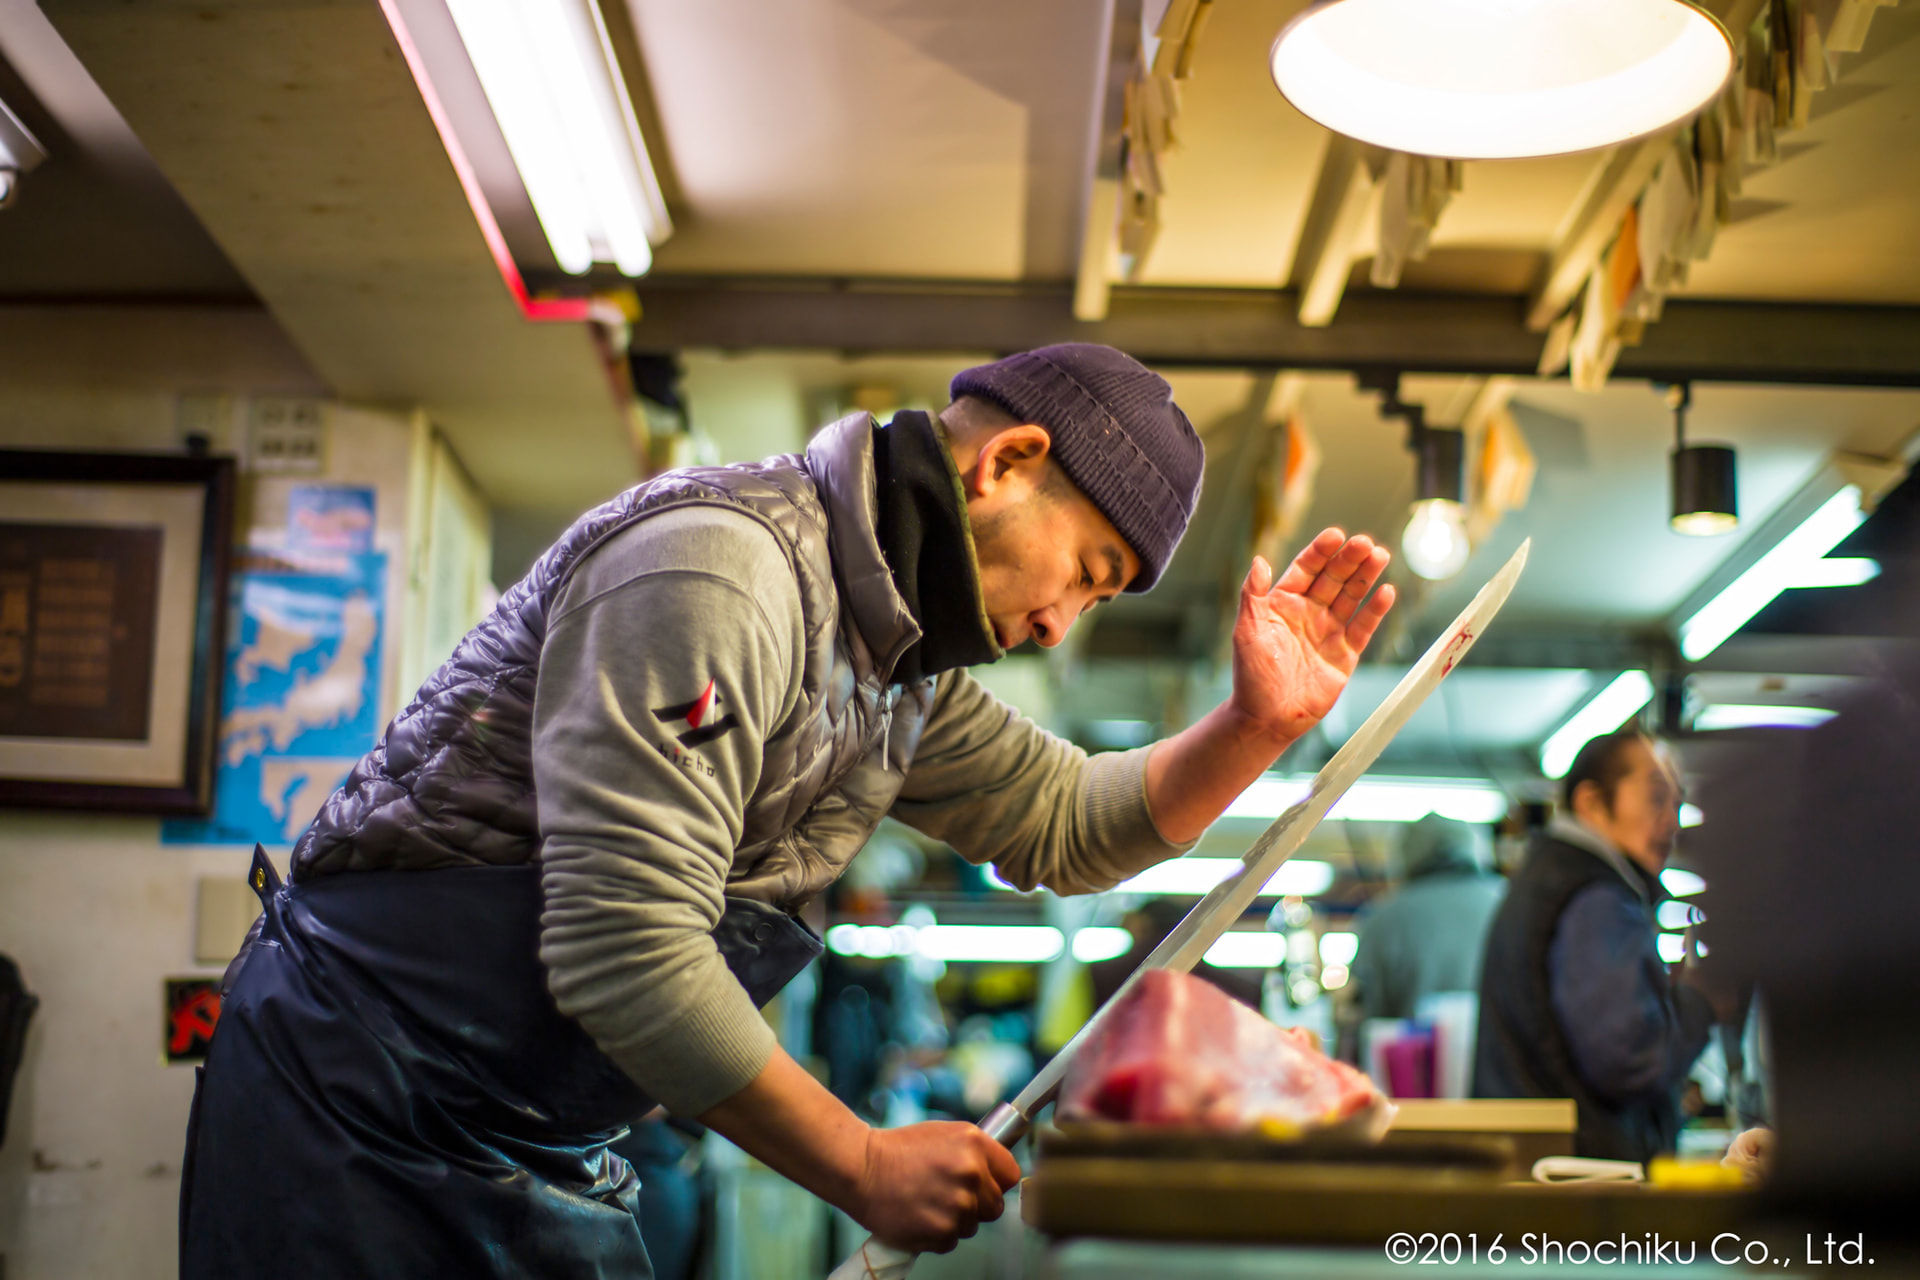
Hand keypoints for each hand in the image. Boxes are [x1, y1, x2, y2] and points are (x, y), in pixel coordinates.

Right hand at [851, 1121, 1020, 1253]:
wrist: (861, 1168)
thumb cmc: (898, 1150)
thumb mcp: (943, 1134)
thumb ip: (974, 1152)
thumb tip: (996, 1173)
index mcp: (974, 1143)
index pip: (1011, 1173)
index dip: (997, 1180)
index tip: (984, 1183)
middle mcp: (971, 1174)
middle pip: (995, 1205)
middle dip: (976, 1203)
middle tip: (948, 1194)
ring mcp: (958, 1205)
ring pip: (973, 1225)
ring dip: (955, 1220)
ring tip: (928, 1202)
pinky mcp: (941, 1232)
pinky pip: (952, 1241)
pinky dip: (937, 1234)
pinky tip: (920, 1215)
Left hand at [1230, 528, 1394, 742]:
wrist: (1266, 718)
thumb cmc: (1251, 676)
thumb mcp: (1247, 631)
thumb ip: (1253, 595)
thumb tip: (1259, 560)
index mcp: (1283, 603)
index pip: (1305, 569)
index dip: (1320, 552)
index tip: (1335, 536)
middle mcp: (1308, 613)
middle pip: (1333, 578)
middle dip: (1348, 559)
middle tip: (1364, 543)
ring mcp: (1328, 632)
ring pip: (1351, 597)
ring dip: (1365, 577)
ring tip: (1380, 555)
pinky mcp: (1345, 654)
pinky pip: (1363, 627)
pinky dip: (1375, 610)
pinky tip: (1386, 592)